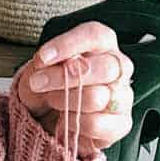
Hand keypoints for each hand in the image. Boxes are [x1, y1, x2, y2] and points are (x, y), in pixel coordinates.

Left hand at [15, 21, 134, 159]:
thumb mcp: (37, 72)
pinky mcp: (120, 123)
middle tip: (37, 83)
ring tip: (52, 103)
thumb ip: (44, 63)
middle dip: (63, 78)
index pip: (96, 36)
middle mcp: (118, 67)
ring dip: (65, 102)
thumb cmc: (45, 90)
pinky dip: (74, 124)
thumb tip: (46, 61)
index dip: (69, 45)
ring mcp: (122, 96)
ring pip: (98, 97)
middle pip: (104, 67)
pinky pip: (97, 124)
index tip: (43, 57)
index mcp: (101, 46)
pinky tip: (65, 121)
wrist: (43, 121)